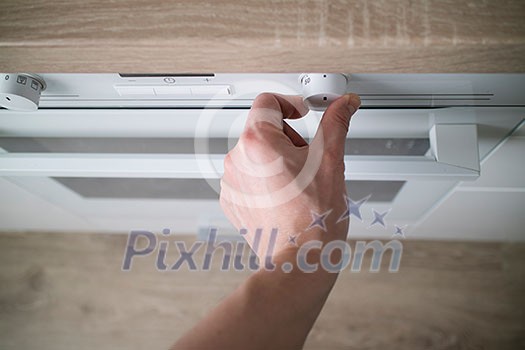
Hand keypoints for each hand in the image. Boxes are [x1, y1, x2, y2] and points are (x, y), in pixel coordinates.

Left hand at [220, 93, 360, 263]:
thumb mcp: (331, 162)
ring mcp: (231, 182)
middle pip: (263, 129)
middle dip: (288, 139)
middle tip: (308, 162)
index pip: (267, 102)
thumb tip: (345, 104)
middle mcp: (237, 159)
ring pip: (256, 154)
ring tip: (297, 184)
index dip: (289, 104)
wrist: (300, 258)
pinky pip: (248, 176)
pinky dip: (265, 180)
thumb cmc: (313, 217)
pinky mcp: (231, 199)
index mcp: (257, 142)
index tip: (302, 114)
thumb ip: (336, 124)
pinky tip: (284, 196)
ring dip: (276, 160)